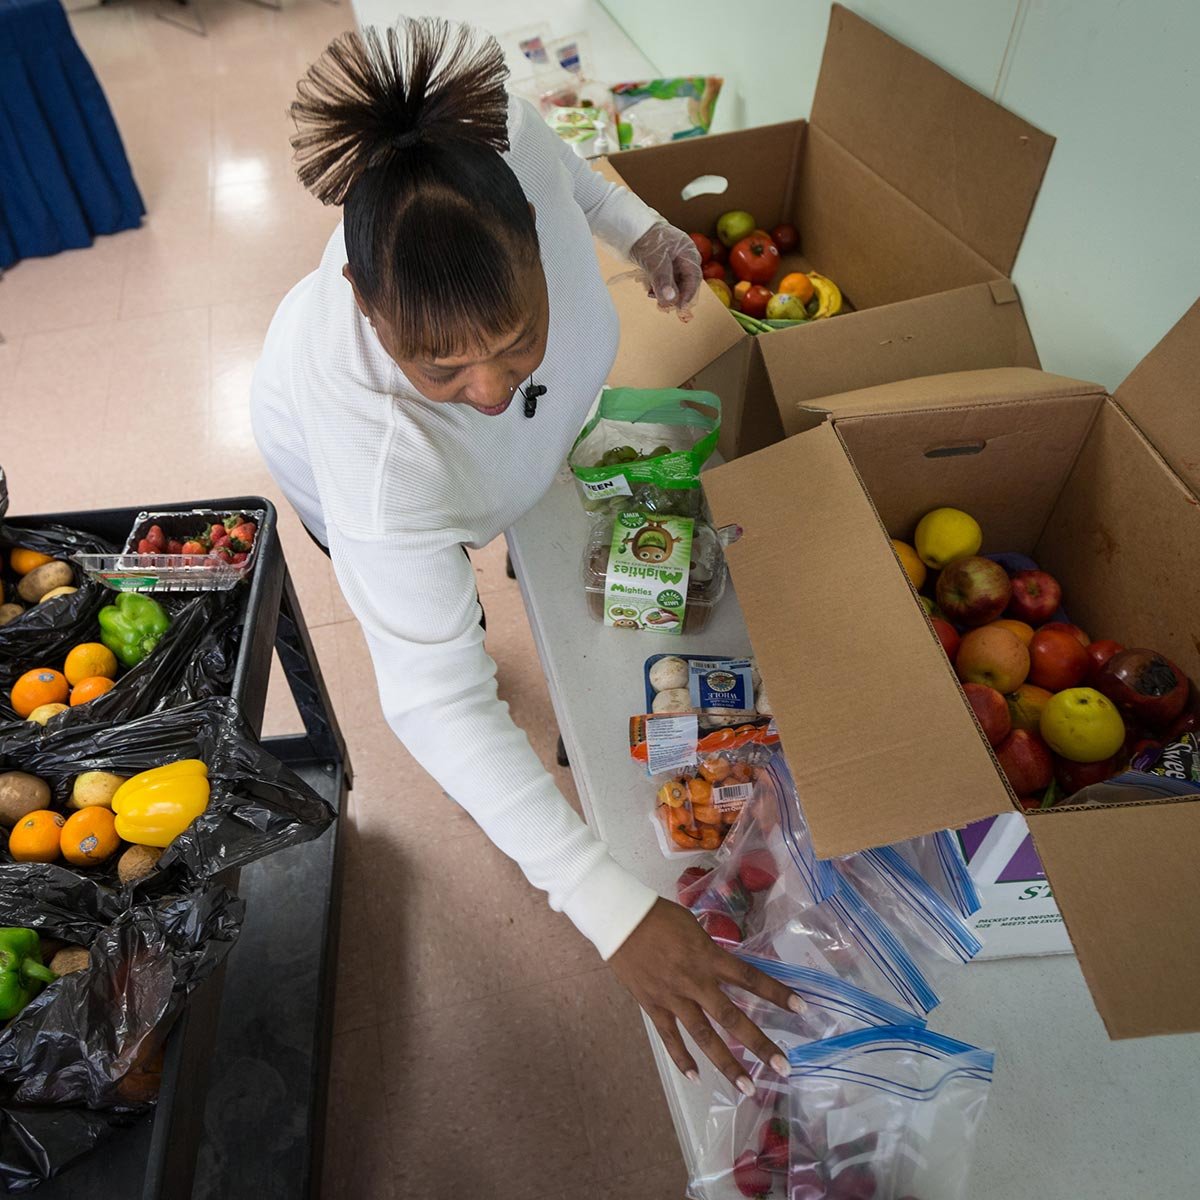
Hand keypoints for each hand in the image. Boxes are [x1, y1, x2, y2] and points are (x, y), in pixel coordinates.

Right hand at [609, 898, 801, 1094]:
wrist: (621, 919)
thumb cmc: (660, 916)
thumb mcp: (694, 927)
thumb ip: (711, 952)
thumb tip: (726, 967)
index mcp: (709, 957)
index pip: (751, 978)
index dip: (777, 994)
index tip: (802, 1009)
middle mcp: (696, 982)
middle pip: (733, 1018)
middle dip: (760, 1044)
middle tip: (783, 1067)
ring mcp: (674, 998)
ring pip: (705, 1037)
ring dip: (727, 1064)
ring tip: (747, 1087)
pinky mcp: (654, 1006)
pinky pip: (670, 1038)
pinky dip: (683, 1059)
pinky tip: (696, 1078)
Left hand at [629, 222, 703, 314]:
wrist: (627, 226)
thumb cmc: (645, 237)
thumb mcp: (655, 260)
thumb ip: (664, 281)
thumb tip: (671, 300)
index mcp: (688, 252)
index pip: (694, 278)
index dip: (688, 295)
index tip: (679, 308)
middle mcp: (683, 257)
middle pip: (685, 282)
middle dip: (675, 296)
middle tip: (664, 306)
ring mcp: (672, 261)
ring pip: (674, 283)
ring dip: (665, 293)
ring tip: (653, 297)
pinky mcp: (661, 264)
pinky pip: (665, 281)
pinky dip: (658, 288)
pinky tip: (650, 291)